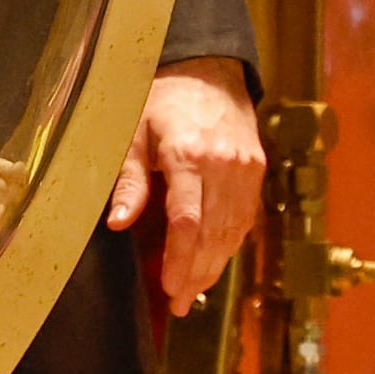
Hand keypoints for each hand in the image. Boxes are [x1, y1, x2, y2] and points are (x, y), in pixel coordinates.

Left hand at [101, 58, 265, 314]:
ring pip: (234, 231)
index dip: (180, 260)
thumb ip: (129, 179)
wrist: (206, 69)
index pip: (188, 221)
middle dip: (197, 274)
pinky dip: (230, 244)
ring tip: (194, 292)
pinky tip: (214, 262)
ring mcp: (246, 169)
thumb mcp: (133, 132)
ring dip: (215, 265)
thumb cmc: (159, 99)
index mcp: (189, 154)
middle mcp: (225, 165)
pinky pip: (245, 217)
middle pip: (214, 234)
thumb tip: (118, 223)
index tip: (169, 288)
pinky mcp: (256, 170)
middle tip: (180, 304)